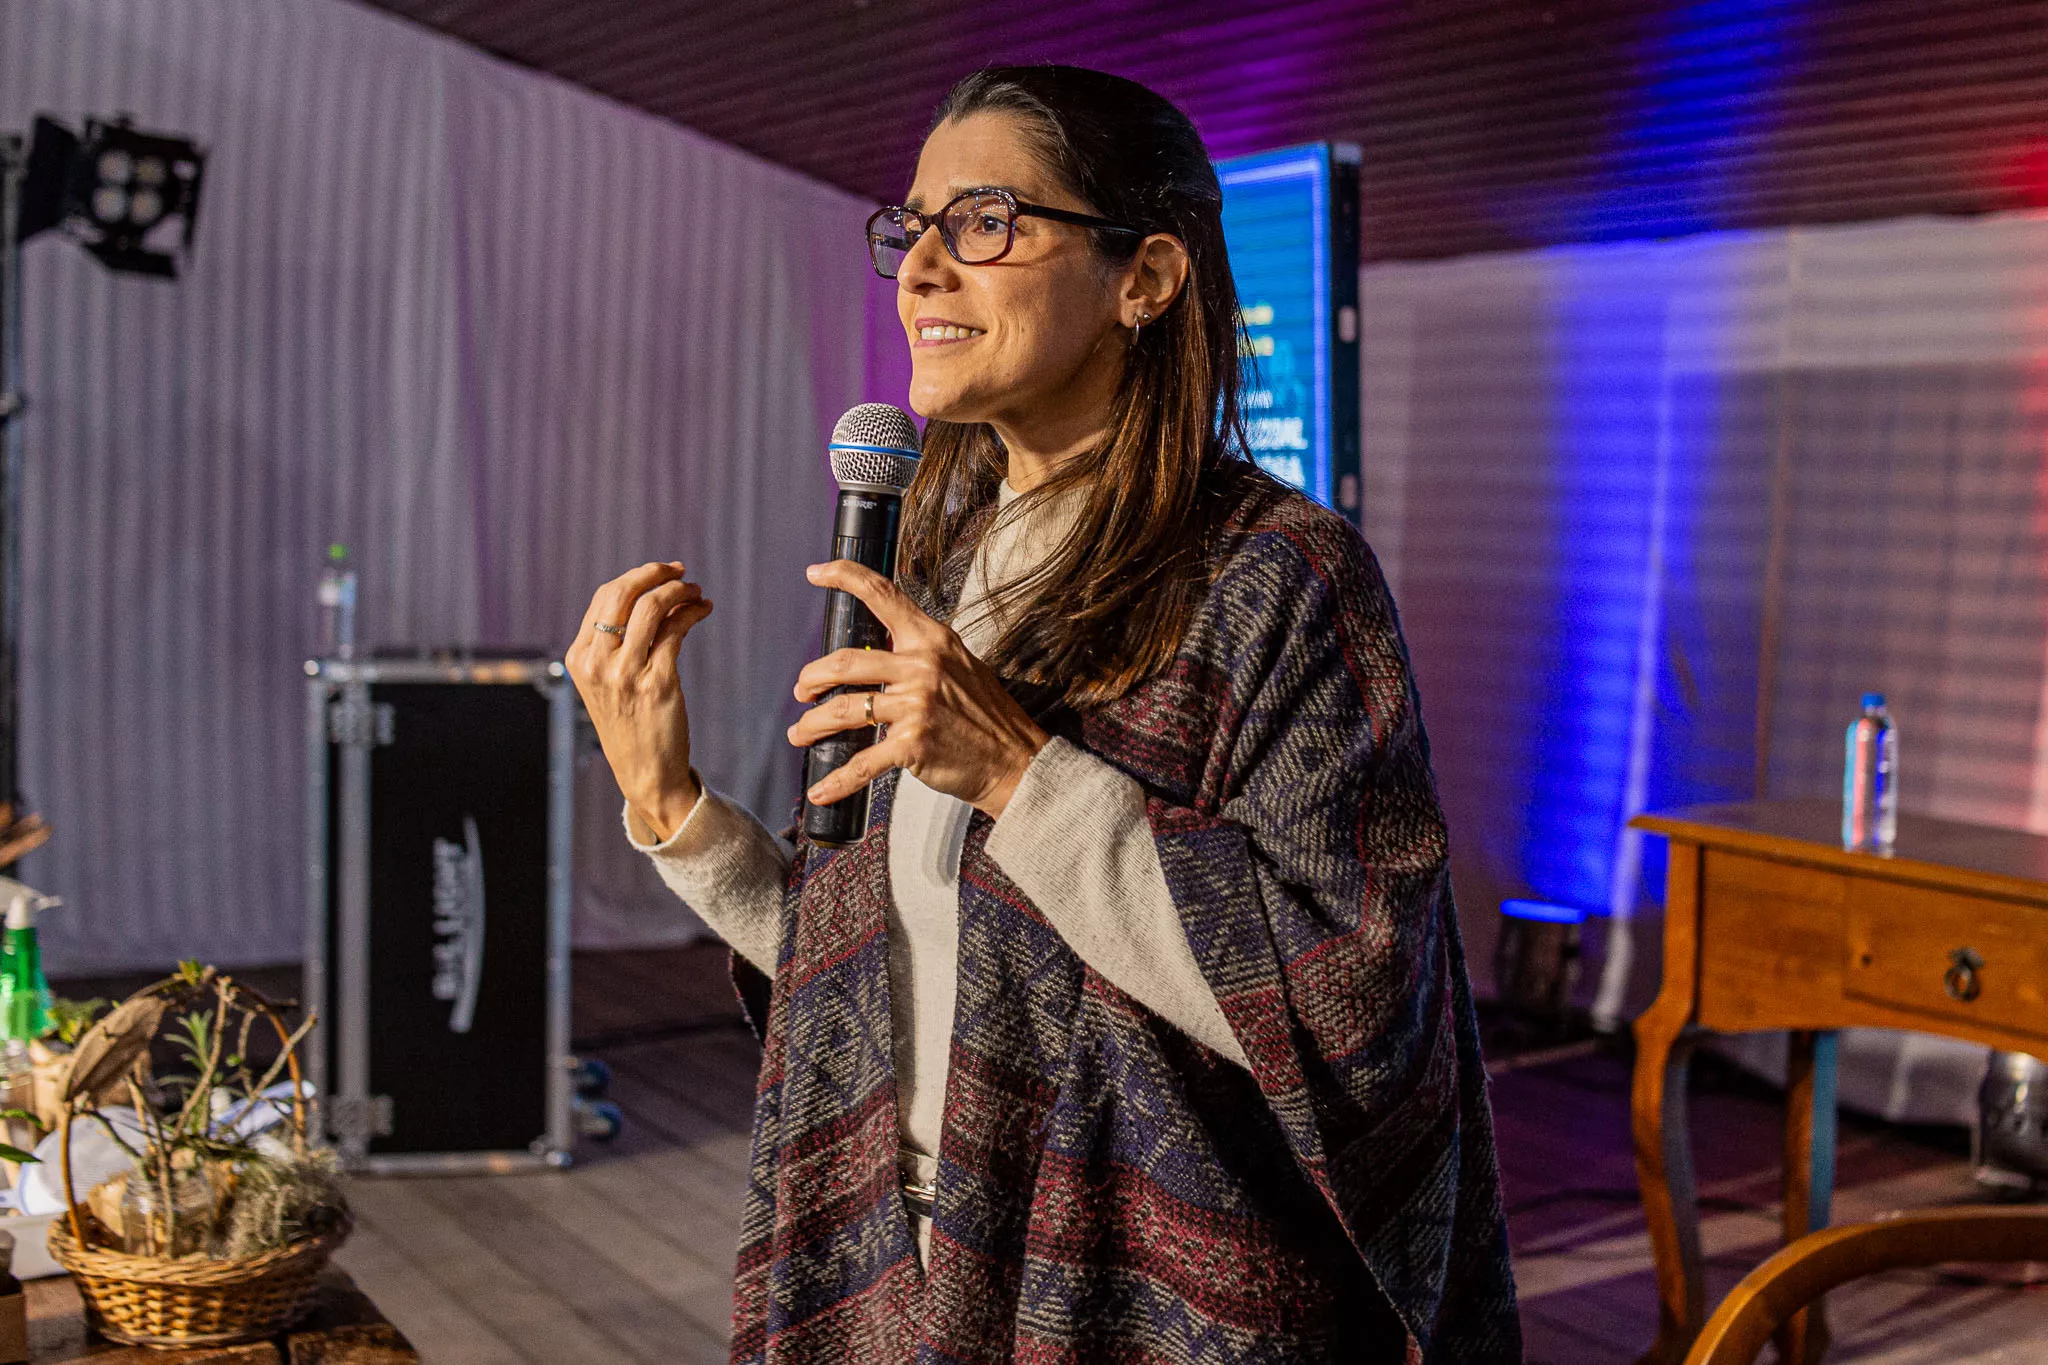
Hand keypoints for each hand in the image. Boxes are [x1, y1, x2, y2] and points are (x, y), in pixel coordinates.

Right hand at [565, 561, 713, 841]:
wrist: (644, 772)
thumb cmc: (630, 723)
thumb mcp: (607, 682)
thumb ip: (616, 643)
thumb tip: (650, 595)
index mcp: (579, 658)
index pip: (604, 597)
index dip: (636, 577)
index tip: (661, 573)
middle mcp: (598, 664)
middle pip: (623, 593)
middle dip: (655, 574)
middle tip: (680, 572)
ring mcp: (626, 674)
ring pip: (652, 607)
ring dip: (680, 591)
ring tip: (697, 592)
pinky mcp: (658, 683)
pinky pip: (676, 630)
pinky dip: (693, 612)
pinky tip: (703, 610)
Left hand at [788, 560, 1047, 817]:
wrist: (1013, 760)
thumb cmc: (986, 715)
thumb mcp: (959, 665)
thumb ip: (921, 653)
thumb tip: (879, 651)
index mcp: (932, 640)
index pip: (883, 595)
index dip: (844, 577)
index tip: (815, 573)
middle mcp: (922, 667)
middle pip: (845, 662)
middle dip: (812, 677)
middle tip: (803, 690)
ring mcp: (916, 706)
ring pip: (843, 710)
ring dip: (812, 724)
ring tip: (800, 733)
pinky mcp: (912, 744)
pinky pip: (861, 763)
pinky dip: (837, 780)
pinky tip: (822, 789)